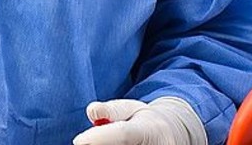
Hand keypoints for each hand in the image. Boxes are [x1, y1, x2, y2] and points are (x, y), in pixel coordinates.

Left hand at [72, 98, 206, 144]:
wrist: (172, 136)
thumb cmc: (143, 121)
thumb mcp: (129, 109)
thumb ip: (110, 110)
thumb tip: (92, 111)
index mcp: (152, 129)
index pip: (123, 134)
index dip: (100, 138)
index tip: (78, 141)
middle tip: (89, 142)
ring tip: (115, 140)